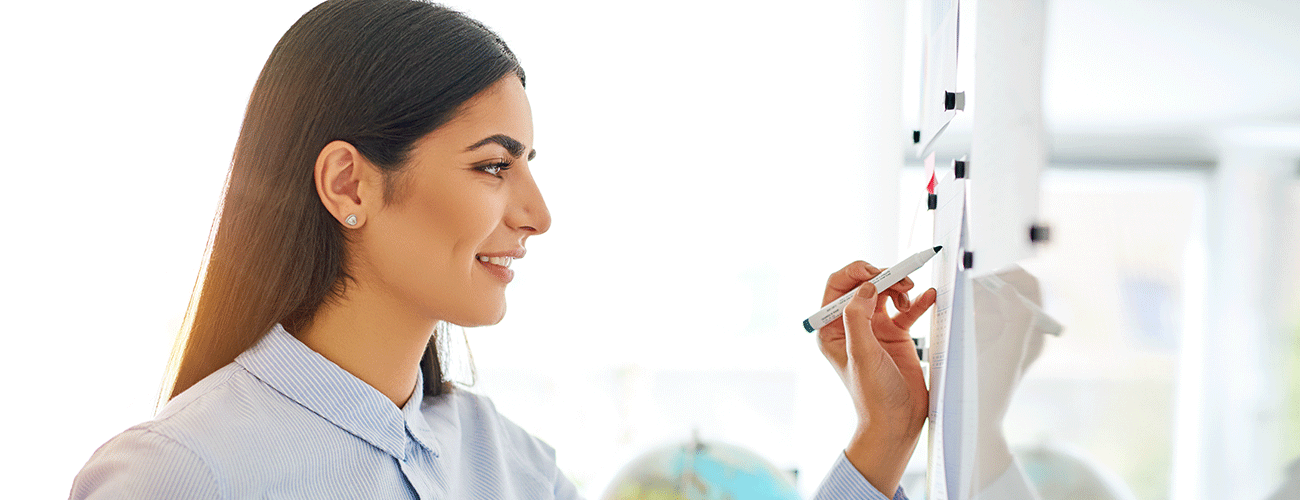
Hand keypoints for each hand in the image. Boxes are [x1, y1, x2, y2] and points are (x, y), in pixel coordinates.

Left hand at [816, 261, 936, 495]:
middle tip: (901, 281)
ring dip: (899, 287)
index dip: (856, 273)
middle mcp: (850, 326)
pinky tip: (927, 297)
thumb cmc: (873, 396)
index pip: (837, 287)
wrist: (897, 423)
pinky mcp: (895, 336)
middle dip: (882, 277)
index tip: (877, 273)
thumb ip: (858, 317)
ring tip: (910, 294)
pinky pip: (906, 310)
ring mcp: (874, 330)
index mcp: (831, 329)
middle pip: (863, 286)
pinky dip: (917, 302)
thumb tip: (866, 287)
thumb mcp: (861, 353)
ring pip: (884, 293)